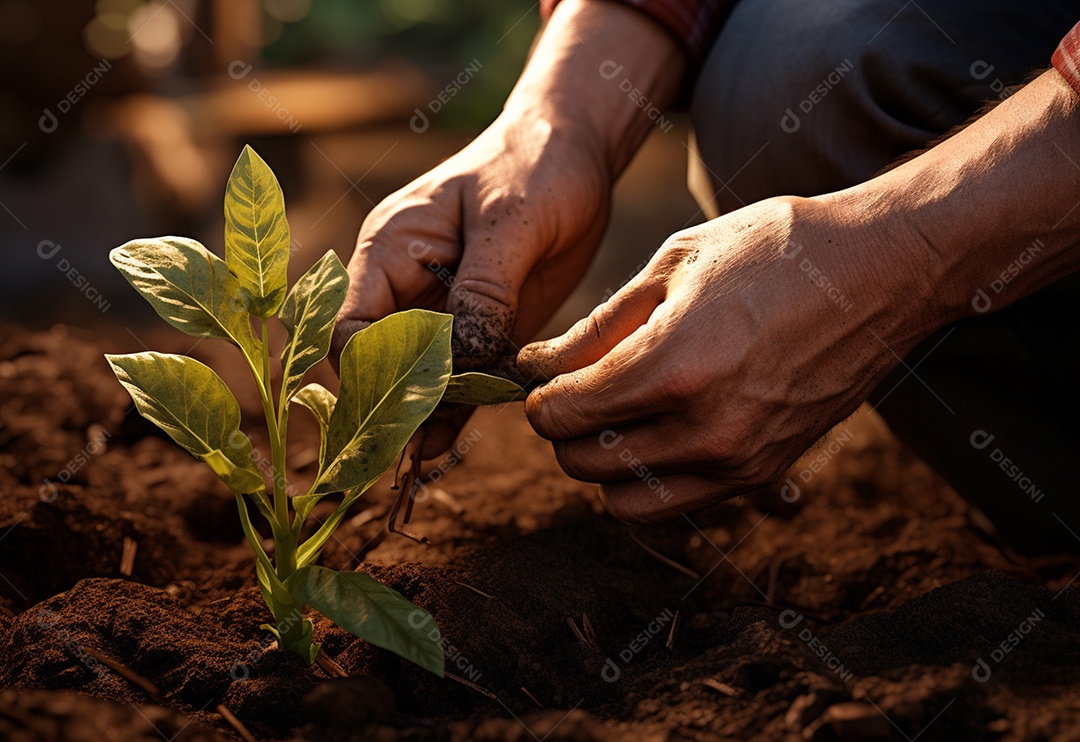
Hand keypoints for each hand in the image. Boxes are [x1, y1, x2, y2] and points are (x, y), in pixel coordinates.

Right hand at [331, 114, 610, 453]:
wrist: (575, 152)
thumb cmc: (535, 167)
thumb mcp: (511, 225)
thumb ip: (482, 292)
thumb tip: (457, 360)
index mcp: (391, 249)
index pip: (351, 325)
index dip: (368, 371)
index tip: (402, 406)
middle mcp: (405, 286)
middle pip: (378, 361)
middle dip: (390, 403)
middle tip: (410, 448)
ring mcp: (442, 311)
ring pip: (418, 377)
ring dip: (421, 416)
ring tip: (421, 462)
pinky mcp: (482, 328)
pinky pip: (461, 377)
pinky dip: (455, 409)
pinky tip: (444, 447)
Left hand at [518, 196, 938, 521]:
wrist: (881, 272)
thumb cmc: (776, 250)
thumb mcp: (675, 264)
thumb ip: (598, 325)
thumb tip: (537, 364)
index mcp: (675, 366)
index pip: (565, 415)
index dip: (538, 398)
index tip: (542, 377)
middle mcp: (705, 429)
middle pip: (584, 463)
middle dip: (563, 429)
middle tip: (574, 391)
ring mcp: (739, 460)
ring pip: (624, 501)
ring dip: (601, 464)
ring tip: (613, 416)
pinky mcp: (765, 473)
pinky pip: (676, 505)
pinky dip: (648, 481)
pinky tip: (656, 433)